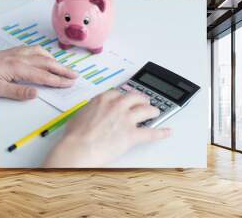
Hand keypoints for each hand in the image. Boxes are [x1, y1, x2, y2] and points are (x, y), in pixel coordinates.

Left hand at [0, 45, 77, 99]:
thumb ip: (17, 92)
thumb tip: (35, 94)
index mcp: (17, 68)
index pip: (43, 76)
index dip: (58, 80)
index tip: (69, 83)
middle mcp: (20, 58)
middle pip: (47, 63)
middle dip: (63, 70)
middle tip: (75, 75)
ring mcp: (17, 53)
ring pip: (42, 54)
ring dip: (55, 61)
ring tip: (64, 68)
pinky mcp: (14, 51)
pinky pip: (34, 49)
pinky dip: (45, 53)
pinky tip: (47, 57)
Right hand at [43, 90, 171, 166]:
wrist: (78, 149)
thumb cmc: (75, 136)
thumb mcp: (79, 115)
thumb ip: (89, 111)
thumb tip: (90, 114)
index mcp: (103, 100)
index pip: (119, 93)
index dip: (125, 96)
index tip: (126, 99)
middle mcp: (117, 106)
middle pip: (136, 97)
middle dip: (142, 99)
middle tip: (144, 102)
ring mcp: (126, 119)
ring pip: (146, 110)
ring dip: (153, 110)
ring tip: (155, 112)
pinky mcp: (132, 135)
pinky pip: (151, 133)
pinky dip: (161, 132)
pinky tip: (167, 132)